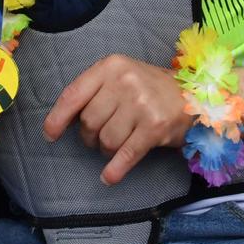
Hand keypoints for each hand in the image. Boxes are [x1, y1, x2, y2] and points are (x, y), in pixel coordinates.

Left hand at [43, 54, 191, 184]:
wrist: (194, 94)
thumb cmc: (149, 88)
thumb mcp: (120, 76)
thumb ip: (93, 91)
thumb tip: (64, 120)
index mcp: (111, 66)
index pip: (74, 94)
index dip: (58, 118)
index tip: (49, 134)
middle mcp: (125, 81)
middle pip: (89, 121)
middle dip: (89, 136)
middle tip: (100, 136)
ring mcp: (141, 104)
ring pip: (106, 140)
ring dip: (106, 150)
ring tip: (116, 144)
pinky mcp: (155, 127)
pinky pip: (125, 155)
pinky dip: (115, 170)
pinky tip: (108, 177)